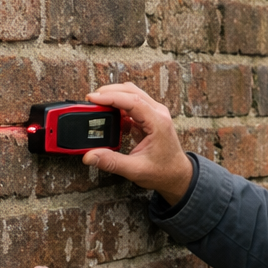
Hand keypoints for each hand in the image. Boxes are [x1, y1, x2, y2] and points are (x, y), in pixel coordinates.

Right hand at [80, 83, 192, 203]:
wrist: (177, 175)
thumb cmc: (163, 172)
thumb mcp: (135, 170)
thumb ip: (111, 162)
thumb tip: (90, 156)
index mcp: (158, 122)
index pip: (132, 101)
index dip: (110, 97)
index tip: (93, 98)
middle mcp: (158, 113)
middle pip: (130, 91)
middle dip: (109, 92)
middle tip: (91, 101)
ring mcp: (155, 113)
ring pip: (131, 95)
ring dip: (114, 97)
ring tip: (98, 106)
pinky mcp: (150, 117)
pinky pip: (132, 104)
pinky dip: (118, 106)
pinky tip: (110, 118)